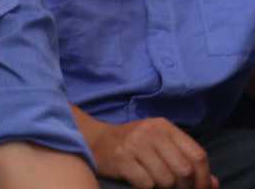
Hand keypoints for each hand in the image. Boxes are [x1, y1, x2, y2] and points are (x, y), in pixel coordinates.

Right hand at [87, 116, 216, 188]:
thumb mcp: (161, 144)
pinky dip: (147, 187)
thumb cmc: (134, 145)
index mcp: (164, 127)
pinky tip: (140, 180)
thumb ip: (186, 159)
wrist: (95, 140)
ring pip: (166, 180)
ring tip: (155, 182)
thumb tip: (214, 184)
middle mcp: (151, 132)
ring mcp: (134, 144)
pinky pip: (147, 184)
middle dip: (184, 186)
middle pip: (184, 170)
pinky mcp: (121, 158)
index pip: (197, 155)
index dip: (204, 177)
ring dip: (164, 188)